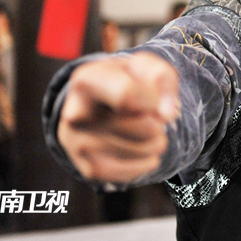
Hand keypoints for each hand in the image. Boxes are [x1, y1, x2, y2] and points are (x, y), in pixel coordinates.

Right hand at [57, 52, 179, 183]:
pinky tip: (147, 153)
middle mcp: (75, 113)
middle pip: (141, 128)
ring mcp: (78, 144)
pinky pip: (128, 174)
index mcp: (87, 80)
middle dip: (158, 124)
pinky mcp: (87, 168)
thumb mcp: (145, 66)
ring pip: (138, 151)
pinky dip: (146, 164)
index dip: (152, 100)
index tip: (156, 100)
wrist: (101, 103)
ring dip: (156, 144)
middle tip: (152, 118)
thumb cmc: (127, 81)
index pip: (127, 95)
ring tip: (151, 133)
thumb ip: (161, 78)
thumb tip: (166, 115)